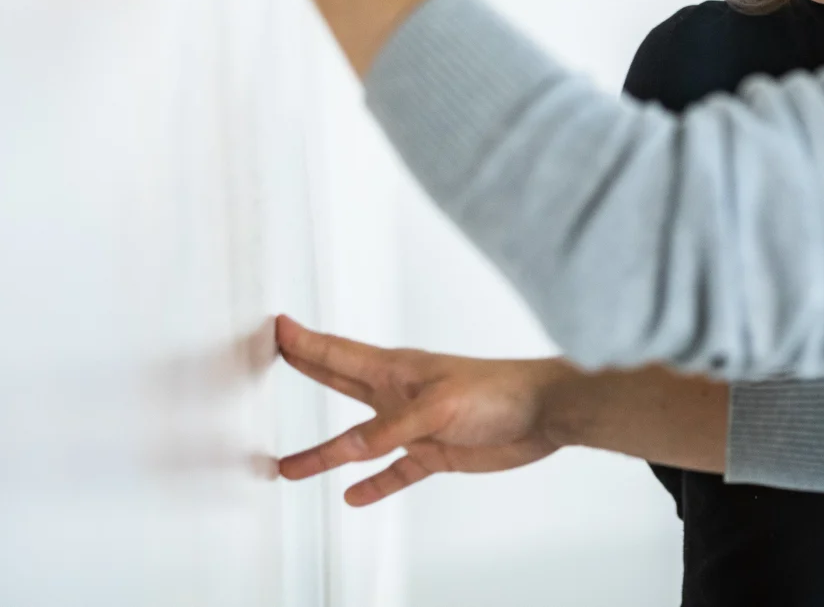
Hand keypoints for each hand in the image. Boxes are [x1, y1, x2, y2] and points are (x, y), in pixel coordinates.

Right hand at [275, 314, 570, 505]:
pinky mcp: (436, 452)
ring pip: (360, 441)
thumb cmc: (500, 392)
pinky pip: (395, 472)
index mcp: (398, 370)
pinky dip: (375, 484)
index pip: (340, 354)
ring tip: (288, 467)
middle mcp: (401, 394)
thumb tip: (346, 451)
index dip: (307, 343)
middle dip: (309, 371)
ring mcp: (416, 424)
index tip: (277, 328)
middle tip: (278, 359)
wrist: (546, 413)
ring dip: (326, 453)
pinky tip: (354, 496)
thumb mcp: (440, 407)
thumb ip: (392, 428)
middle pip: (342, 384)